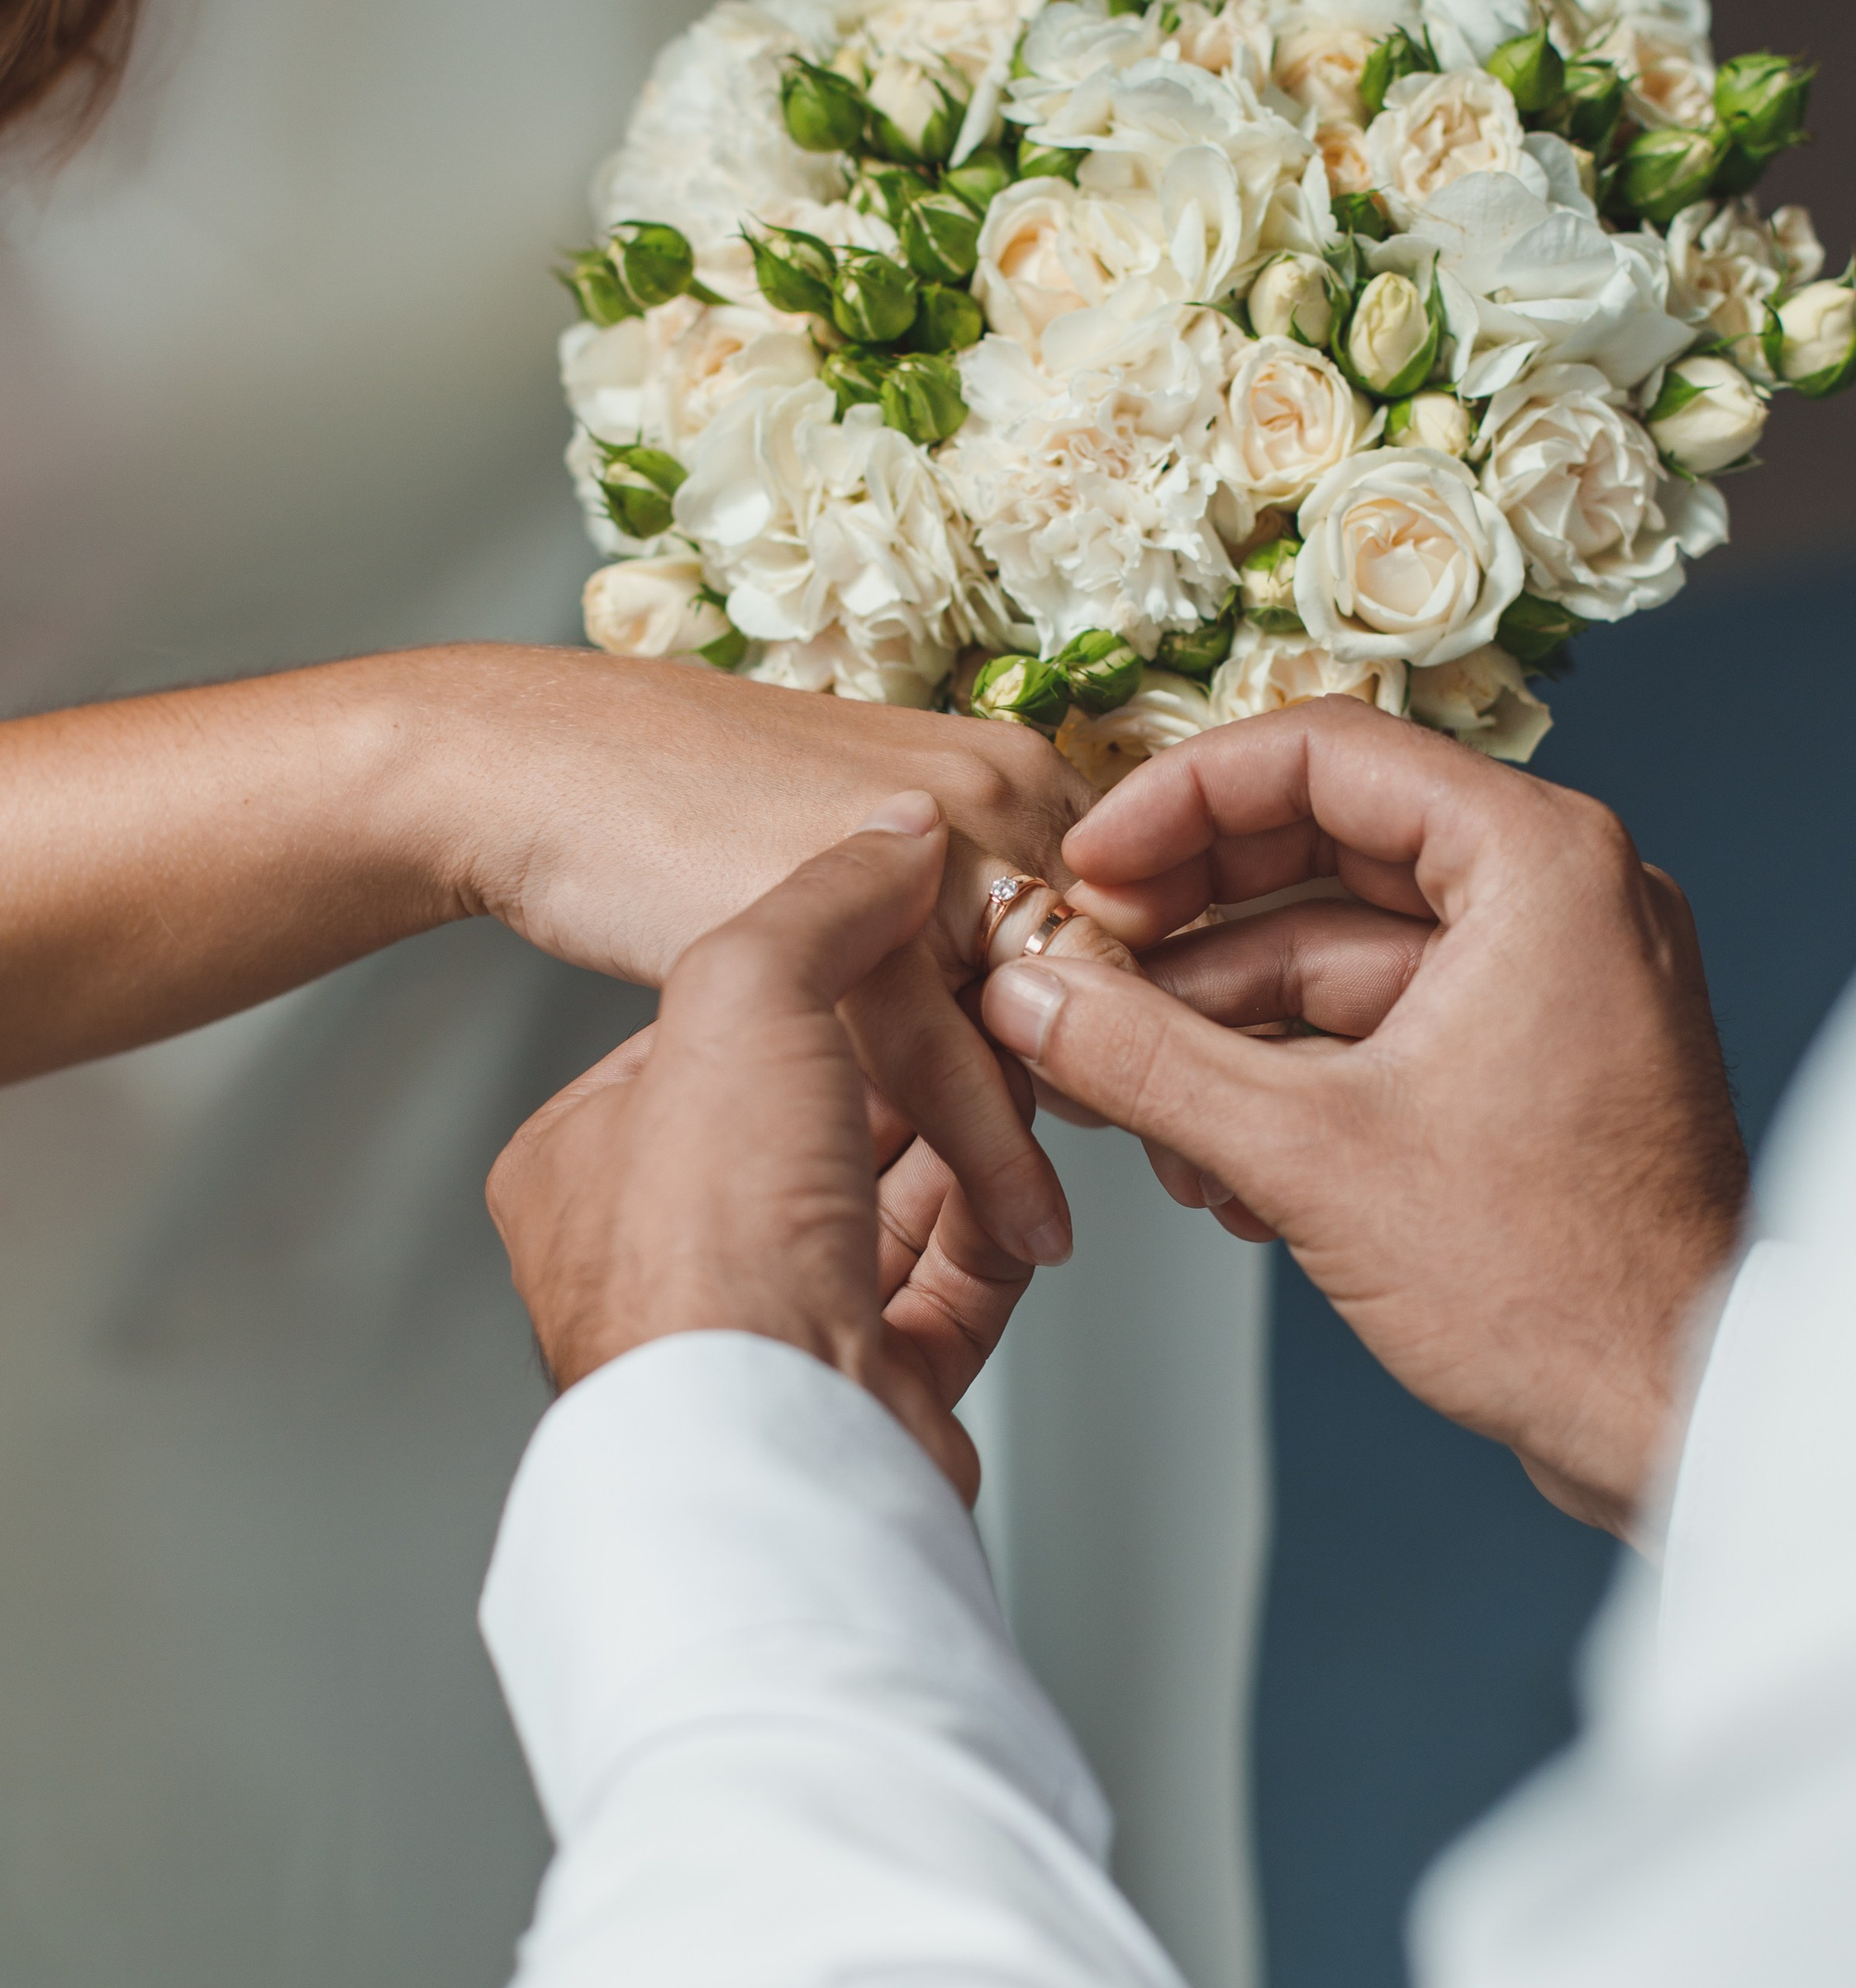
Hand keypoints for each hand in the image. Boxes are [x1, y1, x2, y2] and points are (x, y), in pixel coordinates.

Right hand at [410, 645, 1131, 1266]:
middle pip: (1114, 963)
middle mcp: (998, 790)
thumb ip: (961, 911)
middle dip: (1141, 1076)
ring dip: (1080, 1128)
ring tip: (1097, 1223)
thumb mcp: (863, 843)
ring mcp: (936, 839)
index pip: (1135, 911)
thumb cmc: (684, 811)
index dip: (1147, 1021)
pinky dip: (993, 1153)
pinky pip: (949, 1054)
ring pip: (1049, 1011)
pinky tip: (1024, 1221)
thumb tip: (1032, 1020)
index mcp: (1013, 764)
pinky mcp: (854, 904)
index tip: (1171, 1109)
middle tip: (1182, 1181)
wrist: (541, 766)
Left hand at [484, 792, 1034, 1501]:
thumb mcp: (745, 992)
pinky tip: (1026, 1198)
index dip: (827, 981)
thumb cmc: (711, 1231)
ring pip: (890, 1204)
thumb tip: (897, 835)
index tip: (910, 942)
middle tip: (992, 1012)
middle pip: (819, 1121)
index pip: (720, 1036)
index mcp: (589, 1156)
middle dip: (915, 1071)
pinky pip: (945, 1289)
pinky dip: (992, 1237)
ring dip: (968, 1149)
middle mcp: (667, 1248)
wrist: (769, 1431)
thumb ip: (825, 901)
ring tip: (1027, 1090)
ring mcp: (765, 1324)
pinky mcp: (861, 1384)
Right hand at [979, 700, 1748, 1535]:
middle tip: (1084, 968)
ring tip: (1126, 1094)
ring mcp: (1555, 982)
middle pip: (1325, 846)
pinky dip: (1293, 1070)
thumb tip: (1030, 993)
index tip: (1090, 864)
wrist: (1682, 1422)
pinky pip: (1386, 1021)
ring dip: (1225, 1019)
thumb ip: (1147, 1059)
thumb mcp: (1309, 1156)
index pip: (1323, 754)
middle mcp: (1562, 898)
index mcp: (1539, 863)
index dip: (1179, 801)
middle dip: (1190, 922)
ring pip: (1343, 948)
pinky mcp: (1536, 1063)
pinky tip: (1208, 1152)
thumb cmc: (1561, 1289)